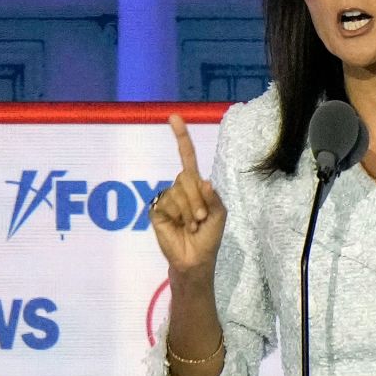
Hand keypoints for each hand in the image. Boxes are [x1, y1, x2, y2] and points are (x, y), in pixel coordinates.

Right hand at [149, 115, 226, 276]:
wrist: (196, 258)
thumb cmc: (209, 237)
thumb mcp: (219, 214)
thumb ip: (212, 196)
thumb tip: (202, 181)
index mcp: (195, 186)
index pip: (187, 157)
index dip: (181, 138)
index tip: (174, 117)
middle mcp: (179, 188)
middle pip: (186, 176)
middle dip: (196, 198)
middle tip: (201, 218)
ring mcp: (166, 198)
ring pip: (177, 191)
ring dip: (189, 210)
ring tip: (192, 225)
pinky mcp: (156, 210)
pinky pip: (167, 202)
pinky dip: (178, 215)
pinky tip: (180, 226)